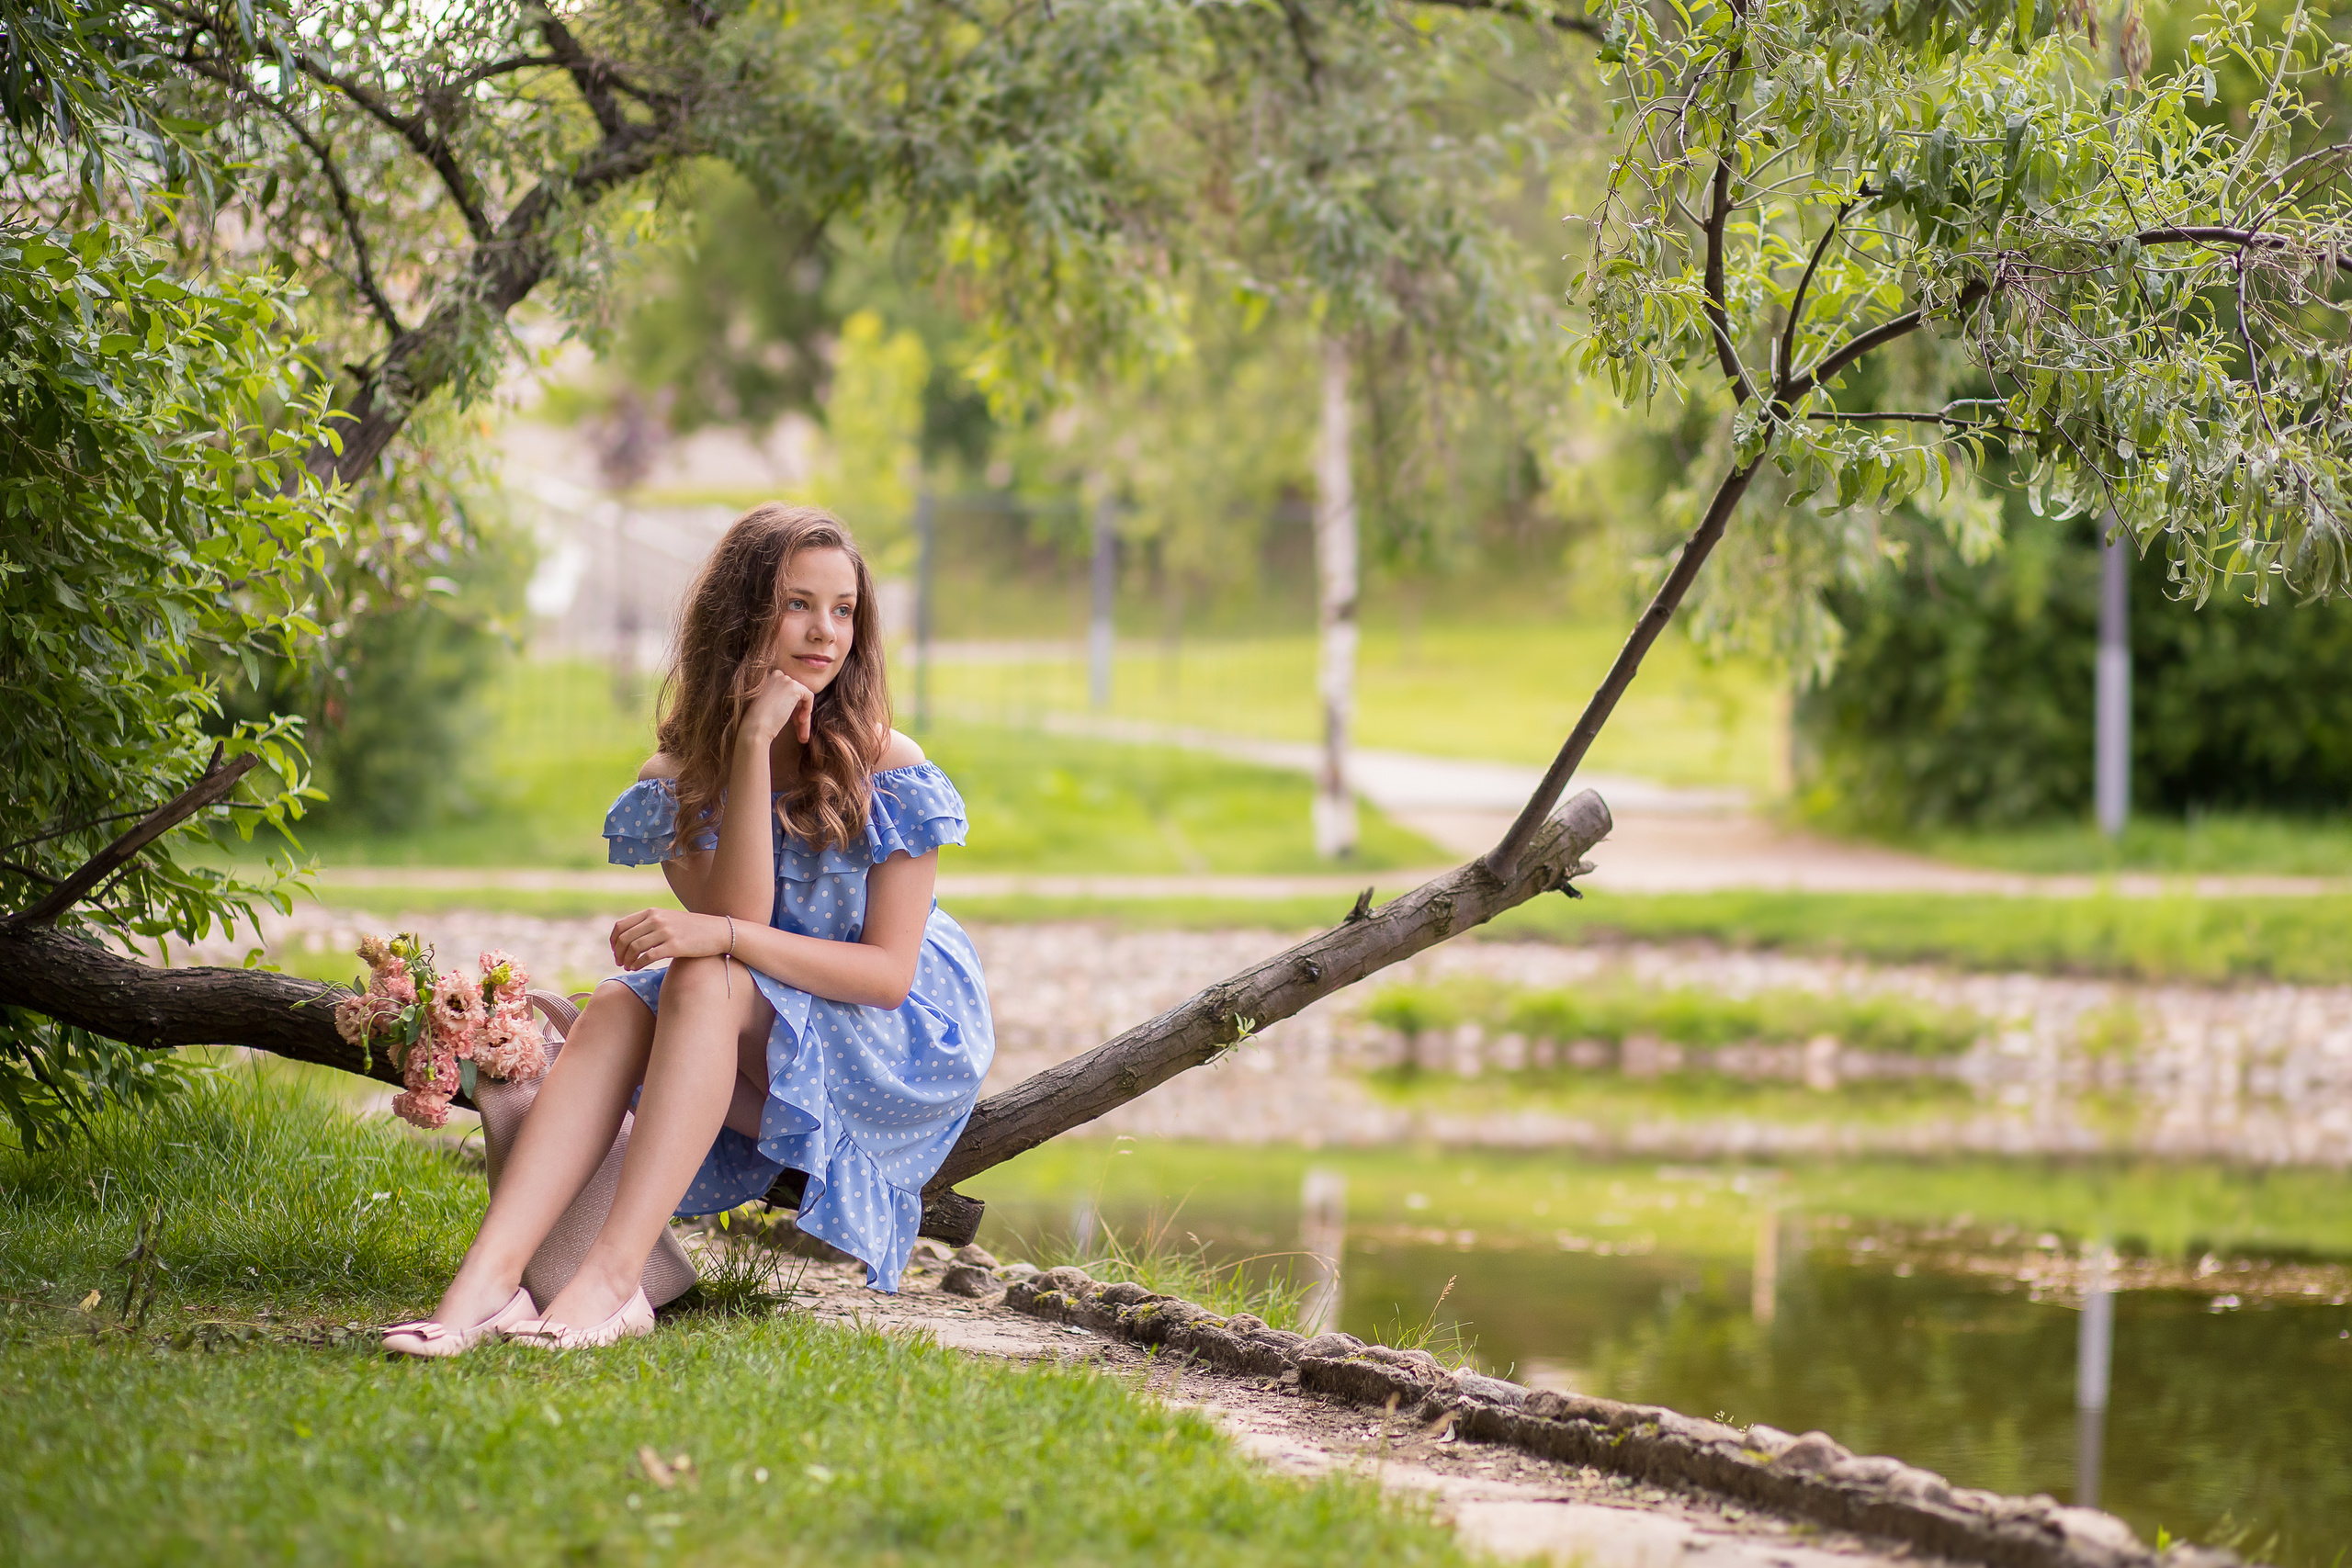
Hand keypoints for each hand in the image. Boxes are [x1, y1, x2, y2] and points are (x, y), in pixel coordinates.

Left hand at [610, 908, 732, 969]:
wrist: (718, 931)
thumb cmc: (692, 929)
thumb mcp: (669, 919)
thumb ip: (650, 923)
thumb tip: (628, 937)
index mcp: (652, 912)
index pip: (621, 925)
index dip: (614, 941)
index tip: (616, 952)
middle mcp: (657, 919)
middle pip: (625, 938)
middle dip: (618, 953)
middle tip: (620, 963)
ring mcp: (666, 932)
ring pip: (634, 948)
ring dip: (627, 960)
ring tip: (628, 967)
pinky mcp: (674, 945)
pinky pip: (648, 956)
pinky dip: (638, 964)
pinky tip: (637, 968)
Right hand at [740, 664, 815, 745]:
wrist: (755, 727)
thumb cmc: (759, 722)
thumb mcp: (770, 706)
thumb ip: (783, 701)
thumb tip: (799, 705)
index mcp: (770, 679)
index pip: (788, 693)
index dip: (793, 710)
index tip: (792, 724)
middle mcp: (777, 675)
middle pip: (796, 697)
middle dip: (799, 715)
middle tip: (801, 734)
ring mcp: (785, 679)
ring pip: (803, 699)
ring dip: (804, 717)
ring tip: (803, 735)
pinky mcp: (794, 687)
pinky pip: (809, 696)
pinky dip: (807, 709)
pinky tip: (801, 721)